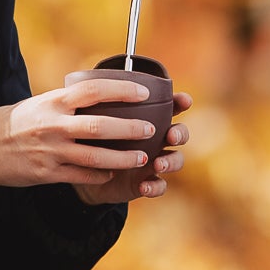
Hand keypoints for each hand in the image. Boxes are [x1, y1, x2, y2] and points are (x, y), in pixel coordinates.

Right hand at [0, 80, 190, 200]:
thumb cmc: (12, 122)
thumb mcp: (37, 103)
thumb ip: (66, 102)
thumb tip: (97, 94)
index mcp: (53, 102)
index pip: (93, 90)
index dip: (121, 90)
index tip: (143, 91)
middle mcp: (53, 125)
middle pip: (100, 126)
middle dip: (129, 129)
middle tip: (151, 131)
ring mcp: (51, 151)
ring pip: (95, 156)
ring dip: (122, 158)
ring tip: (141, 159)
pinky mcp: (46, 173)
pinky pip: (80, 175)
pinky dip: (98, 174)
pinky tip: (111, 173)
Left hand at [74, 89, 190, 205]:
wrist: (84, 173)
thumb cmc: (91, 139)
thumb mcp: (93, 120)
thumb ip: (101, 105)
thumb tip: (92, 82)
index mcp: (147, 119)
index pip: (170, 107)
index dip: (181, 102)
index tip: (184, 100)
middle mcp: (155, 139)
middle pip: (180, 133)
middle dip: (180, 133)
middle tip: (170, 136)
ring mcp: (154, 161)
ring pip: (176, 160)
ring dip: (171, 161)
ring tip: (158, 164)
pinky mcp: (147, 182)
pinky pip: (160, 186)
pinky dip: (155, 186)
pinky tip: (145, 186)